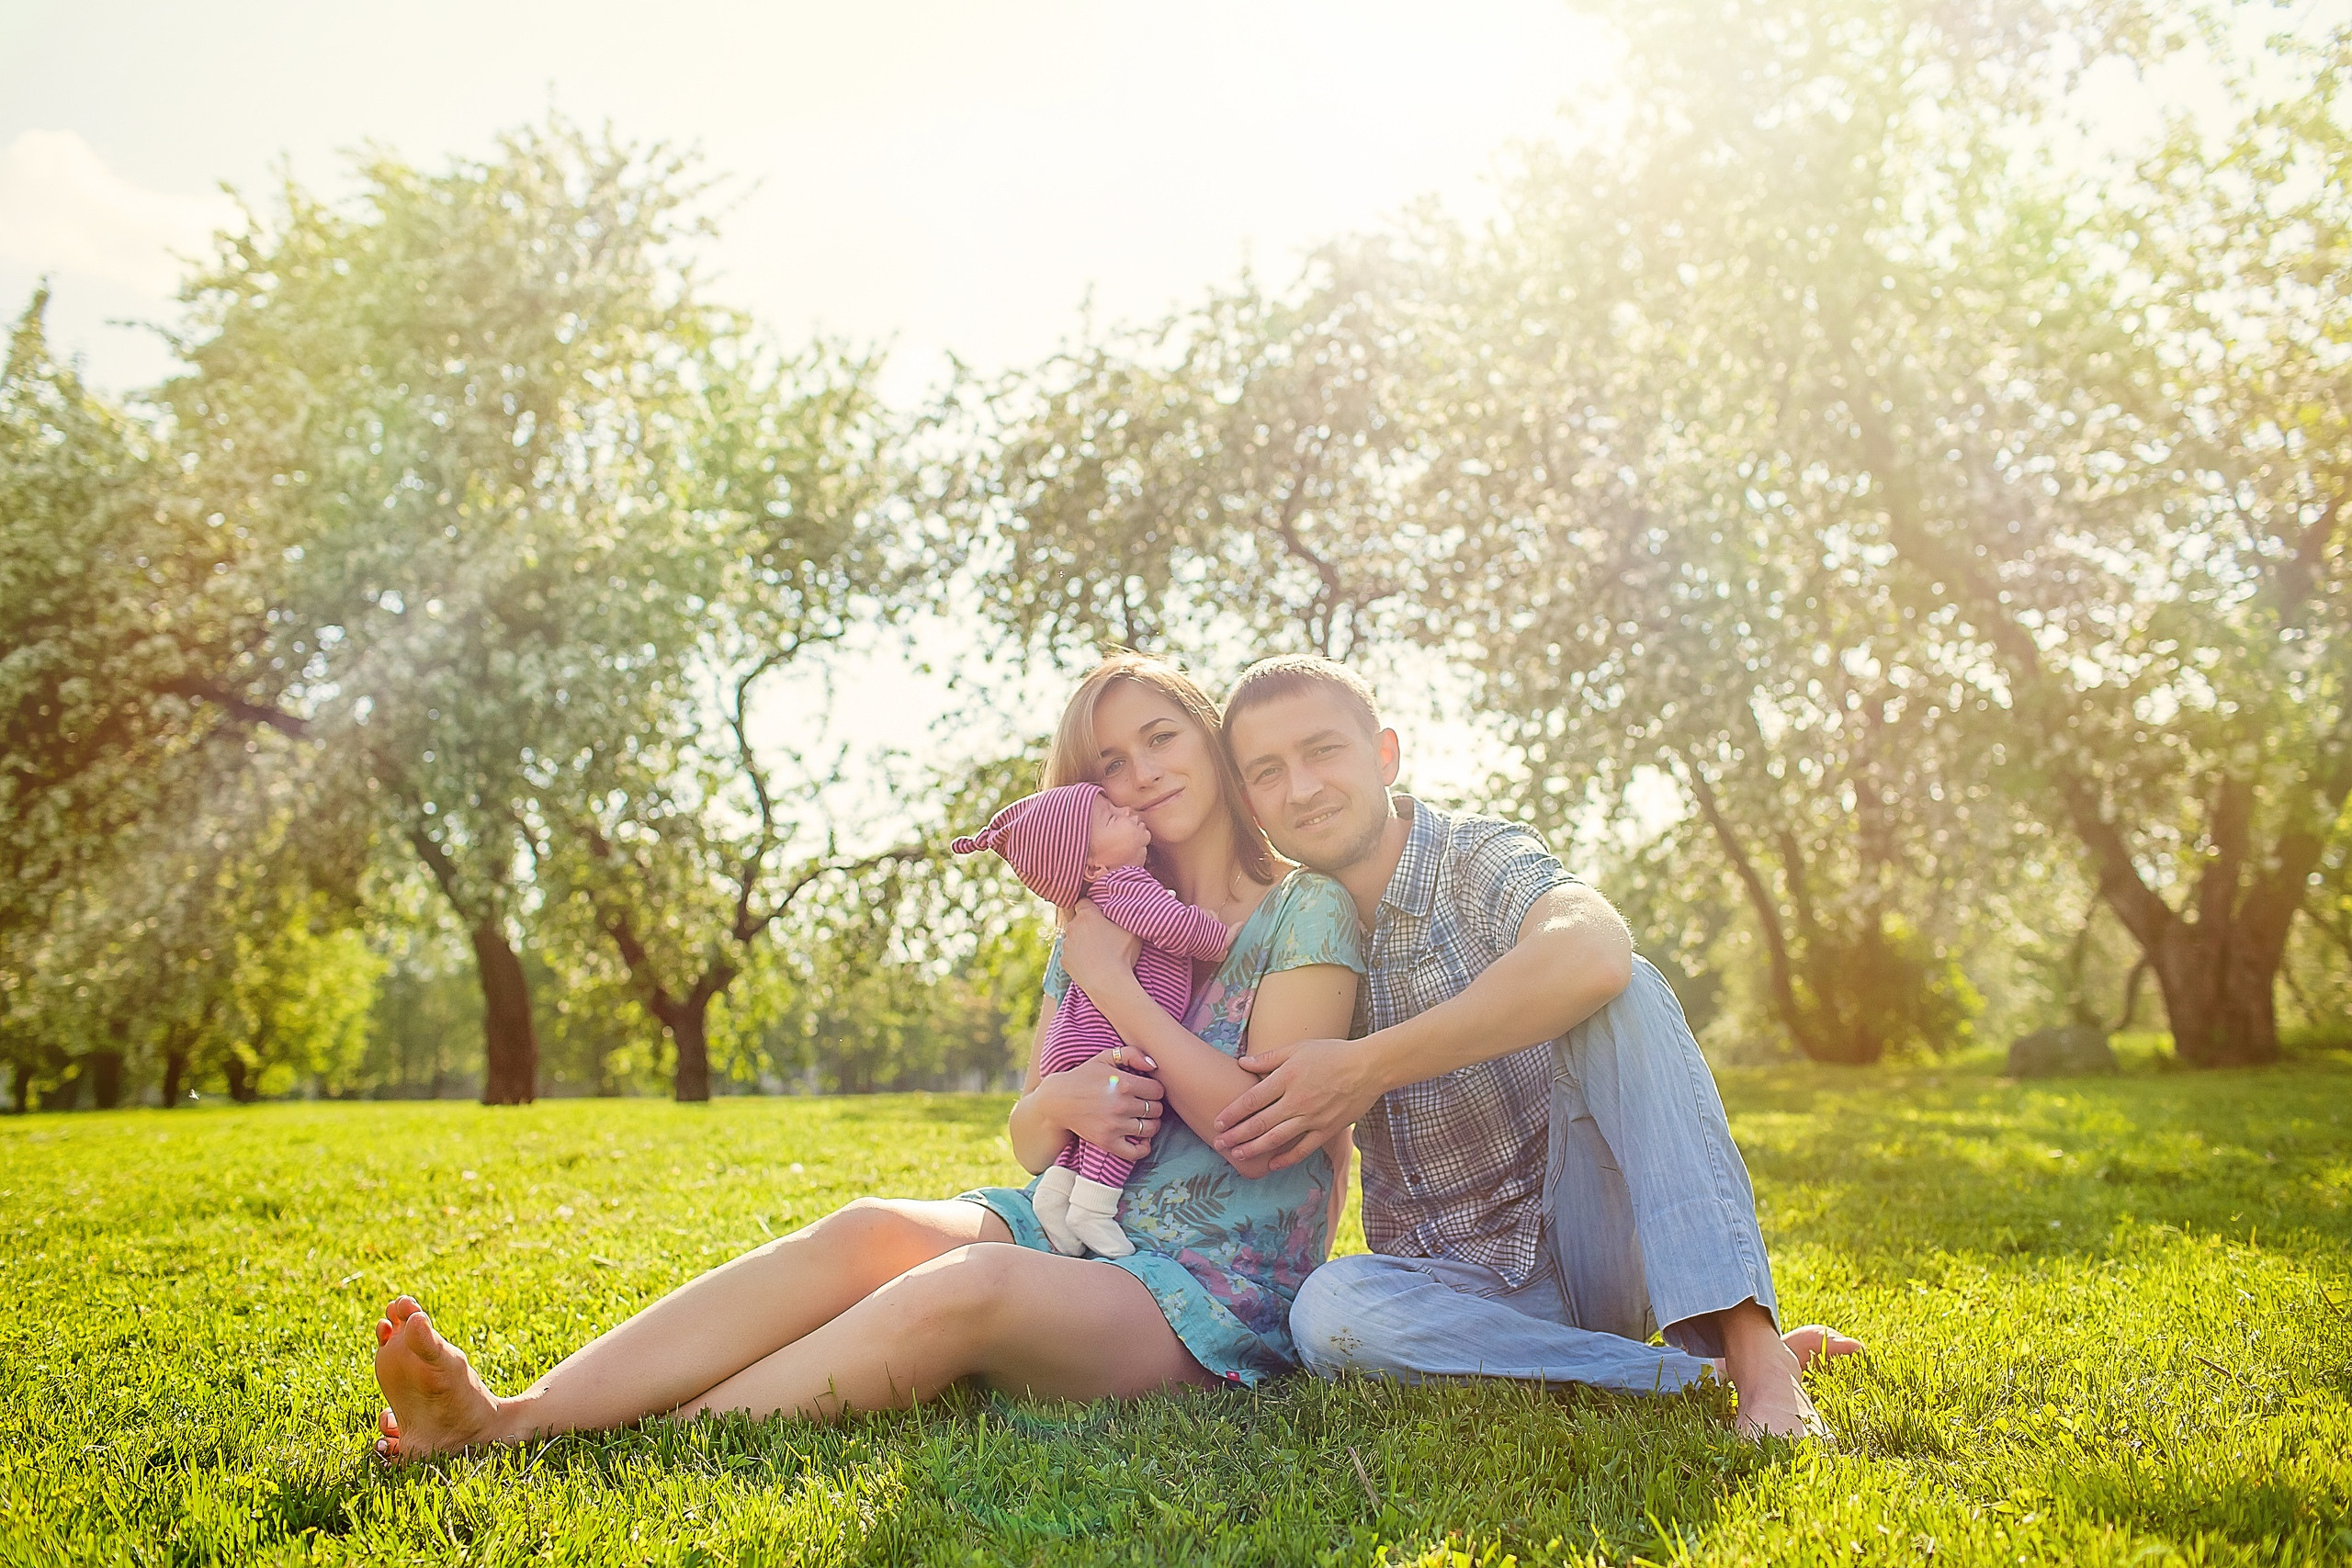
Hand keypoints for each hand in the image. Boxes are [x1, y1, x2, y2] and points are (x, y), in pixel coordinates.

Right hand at [1037, 1045, 1162, 1160]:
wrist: (1057, 1100)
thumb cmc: (1084, 1077)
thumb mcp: (1105, 1057)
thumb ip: (1132, 1054)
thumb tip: (1154, 1066)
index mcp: (1124, 1083)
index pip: (1158, 1091)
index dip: (1155, 1090)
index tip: (1147, 1090)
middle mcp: (1121, 1105)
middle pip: (1156, 1110)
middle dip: (1153, 1106)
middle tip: (1144, 1104)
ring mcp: (1114, 1125)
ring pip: (1150, 1129)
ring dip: (1151, 1124)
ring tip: (1143, 1119)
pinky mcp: (1107, 1141)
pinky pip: (1135, 1152)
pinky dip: (1144, 1148)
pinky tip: (1141, 1140)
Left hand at [1060, 900, 1142, 995]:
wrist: (1107, 983)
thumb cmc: (1121, 954)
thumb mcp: (1132, 930)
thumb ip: (1125, 917)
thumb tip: (1126, 910)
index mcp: (1087, 915)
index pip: (1084, 902)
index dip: (1092, 907)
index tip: (1101, 915)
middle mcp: (1072, 927)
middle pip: (1079, 921)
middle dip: (1088, 925)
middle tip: (1104, 936)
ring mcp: (1066, 944)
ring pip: (1074, 938)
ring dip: (1082, 941)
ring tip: (1098, 953)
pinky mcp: (1064, 960)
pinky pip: (1071, 954)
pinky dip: (1078, 957)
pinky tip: (1091, 964)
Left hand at [1214, 1035, 1382, 1170]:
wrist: (1368, 1067)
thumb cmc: (1332, 1053)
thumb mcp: (1298, 1048)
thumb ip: (1269, 1058)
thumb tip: (1242, 1063)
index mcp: (1287, 1078)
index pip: (1252, 1100)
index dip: (1232, 1113)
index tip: (1218, 1123)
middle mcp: (1297, 1100)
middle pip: (1259, 1122)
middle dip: (1236, 1135)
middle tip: (1219, 1144)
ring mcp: (1312, 1117)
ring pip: (1276, 1138)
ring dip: (1254, 1149)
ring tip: (1237, 1155)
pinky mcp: (1327, 1129)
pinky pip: (1303, 1148)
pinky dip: (1286, 1158)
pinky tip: (1271, 1165)